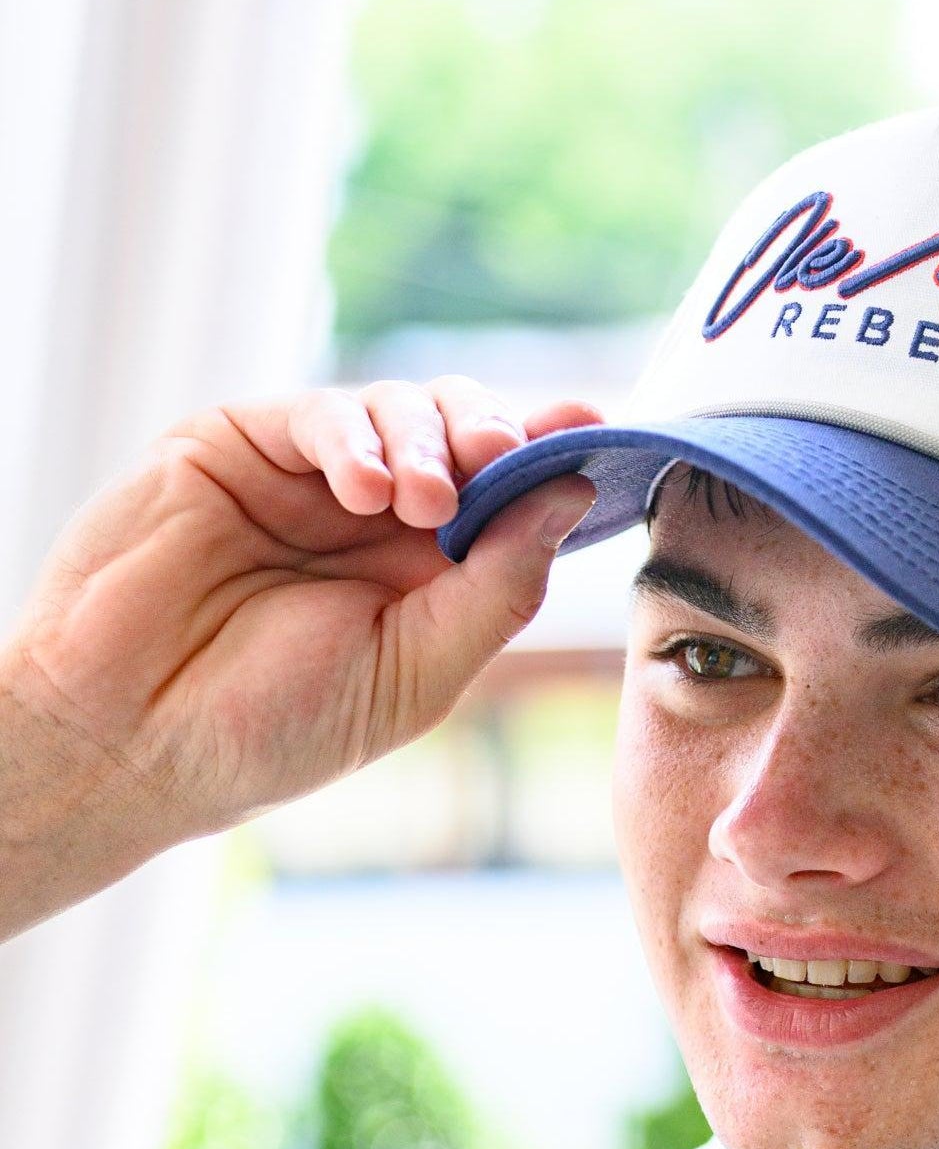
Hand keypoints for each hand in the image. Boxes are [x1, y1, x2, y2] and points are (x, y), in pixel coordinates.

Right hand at [0, 378, 597, 910]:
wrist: (128, 740)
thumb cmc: (268, 728)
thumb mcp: (414, 672)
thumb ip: (497, 586)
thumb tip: (571, 492)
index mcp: (431, 574)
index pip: (514, 494)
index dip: (556, 456)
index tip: (599, 426)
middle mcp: (378, 518)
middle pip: (468, 433)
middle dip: (498, 433)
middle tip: (504, 456)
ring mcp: (310, 477)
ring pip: (403, 408)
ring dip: (432, 438)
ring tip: (427, 500)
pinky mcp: (239, 446)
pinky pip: (320, 411)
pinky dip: (358, 436)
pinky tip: (368, 486)